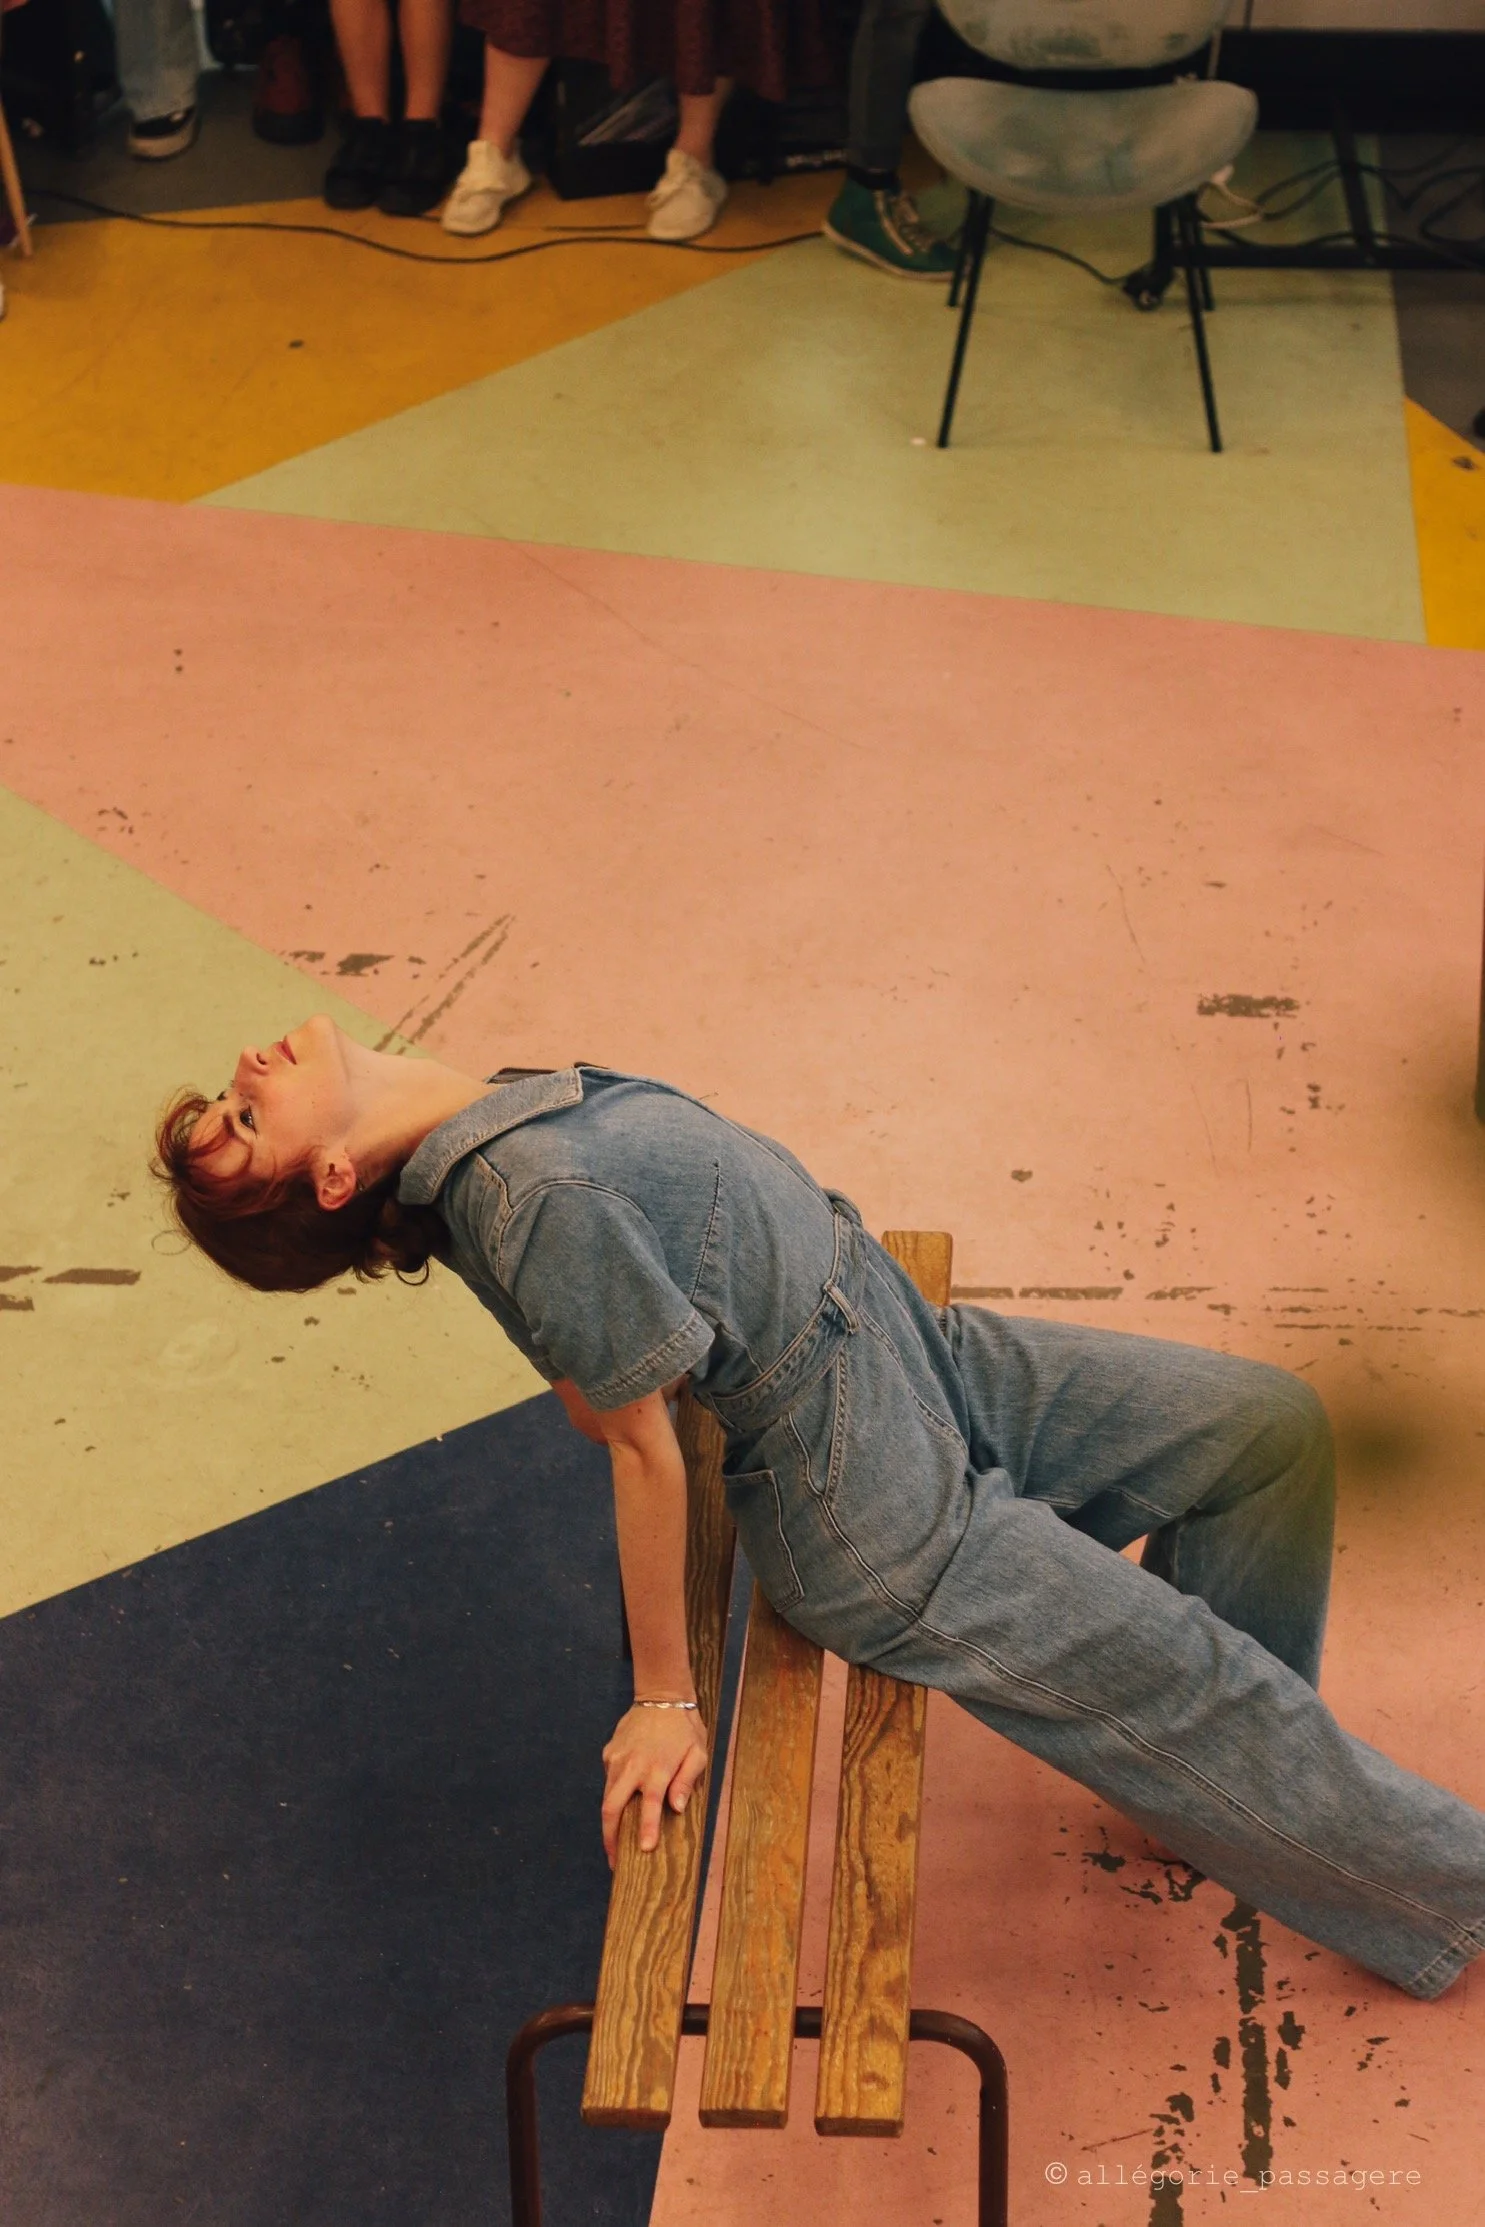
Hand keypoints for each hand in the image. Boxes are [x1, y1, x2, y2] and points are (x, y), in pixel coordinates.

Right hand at [600, 1703, 708, 1866]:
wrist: (661, 1697)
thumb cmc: (684, 1728)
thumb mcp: (697, 1753)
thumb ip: (687, 1781)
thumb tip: (677, 1809)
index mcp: (657, 1768)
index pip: (649, 1805)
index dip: (646, 1829)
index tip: (643, 1850)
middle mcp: (633, 1766)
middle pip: (612, 1807)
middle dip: (610, 1837)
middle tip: (614, 1860)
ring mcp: (617, 1759)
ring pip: (606, 1796)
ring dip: (609, 1821)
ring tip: (614, 1842)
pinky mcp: (609, 1753)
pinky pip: (609, 1780)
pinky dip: (613, 1795)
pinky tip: (623, 1802)